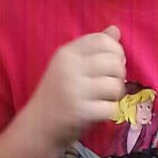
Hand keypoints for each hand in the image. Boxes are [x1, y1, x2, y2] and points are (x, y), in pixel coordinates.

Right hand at [27, 25, 126, 148]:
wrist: (37, 127)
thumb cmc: (56, 94)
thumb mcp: (69, 66)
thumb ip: (92, 49)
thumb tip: (115, 30)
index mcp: (66, 54)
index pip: (102, 40)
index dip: (115, 50)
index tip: (112, 62)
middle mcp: (69, 68)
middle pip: (114, 61)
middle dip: (120, 73)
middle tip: (111, 83)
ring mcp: (74, 91)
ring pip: (115, 85)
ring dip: (116, 93)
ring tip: (105, 98)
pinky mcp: (80, 112)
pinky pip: (111, 107)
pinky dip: (110, 111)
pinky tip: (99, 112)